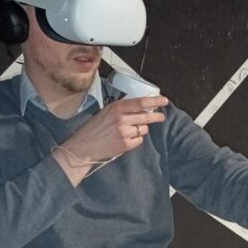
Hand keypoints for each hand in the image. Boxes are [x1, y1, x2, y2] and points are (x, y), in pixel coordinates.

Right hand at [52, 95, 167, 184]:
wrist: (83, 146)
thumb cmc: (94, 128)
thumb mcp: (106, 112)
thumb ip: (121, 109)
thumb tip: (140, 106)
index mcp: (116, 108)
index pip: (141, 102)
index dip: (155, 101)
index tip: (164, 101)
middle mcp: (122, 119)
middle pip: (147, 117)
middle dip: (157, 117)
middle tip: (161, 117)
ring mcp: (124, 132)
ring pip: (144, 129)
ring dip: (141, 129)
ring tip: (130, 131)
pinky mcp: (125, 145)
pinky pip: (139, 140)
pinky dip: (136, 140)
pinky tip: (126, 139)